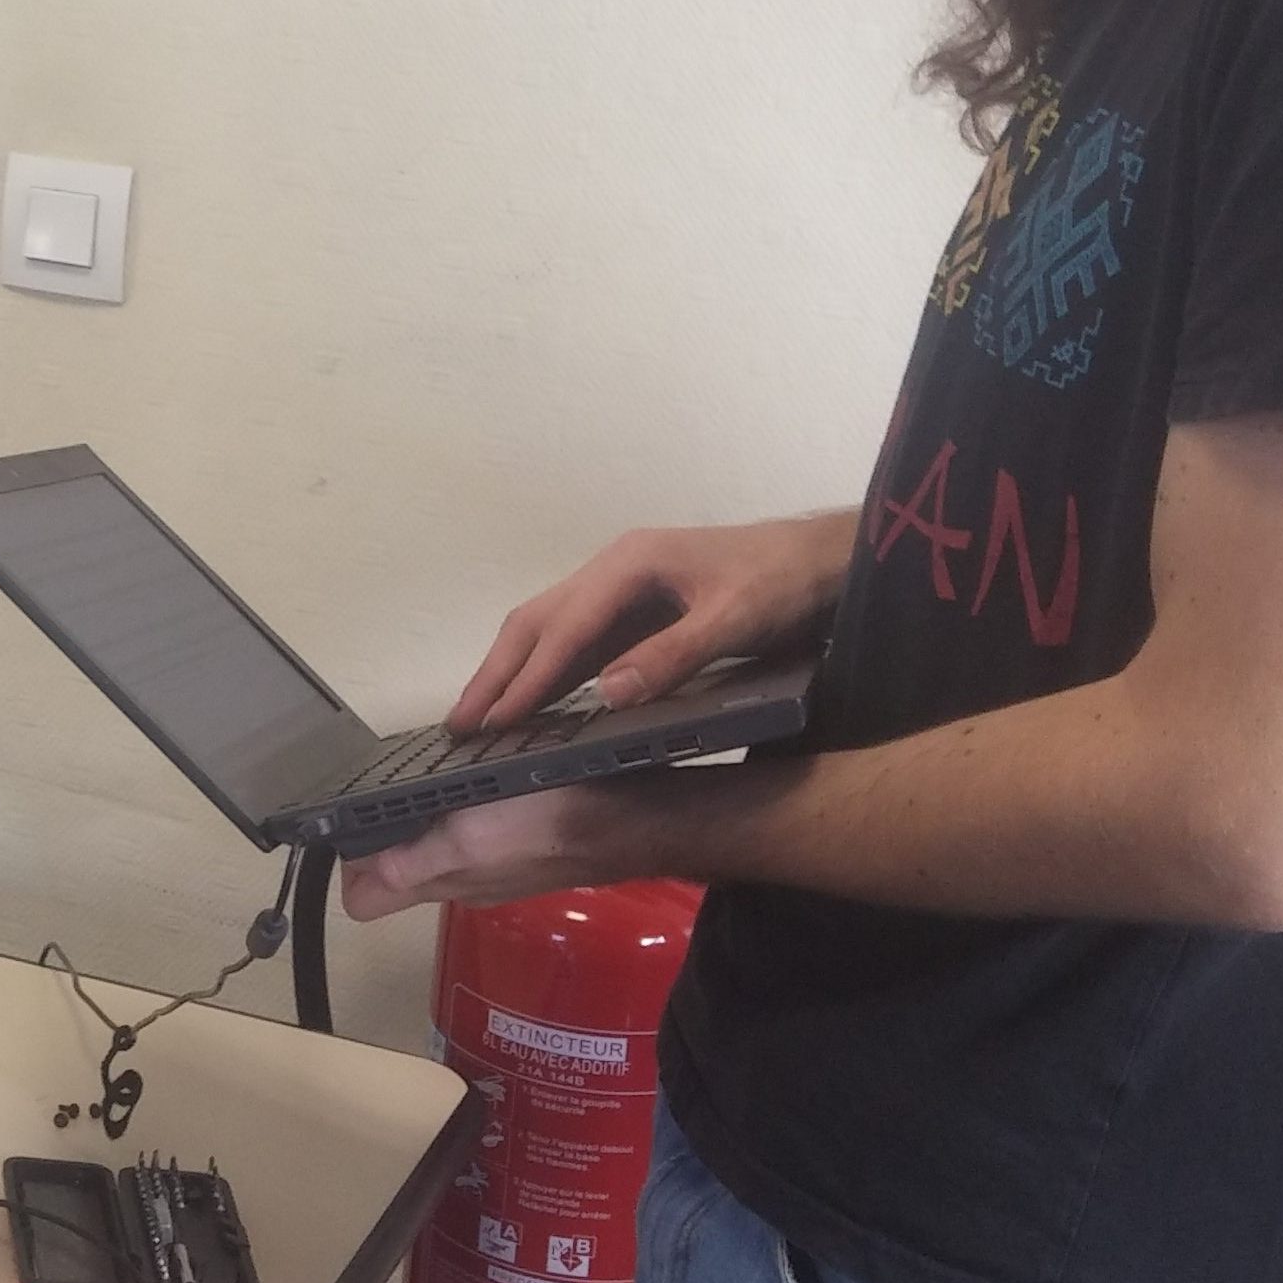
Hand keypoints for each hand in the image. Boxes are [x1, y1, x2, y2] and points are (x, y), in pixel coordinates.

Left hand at [336, 788, 634, 920]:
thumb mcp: (468, 843)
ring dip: (417, 814)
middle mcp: (460, 880)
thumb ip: (410, 865)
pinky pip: (470, 826)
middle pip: (395, 866)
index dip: (345, 864)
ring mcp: (492, 860)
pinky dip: (458, 805)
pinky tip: (472, 777)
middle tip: (378, 782)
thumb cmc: (545, 825)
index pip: (366, 899)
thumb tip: (355, 880)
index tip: (343, 818)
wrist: (630, 818)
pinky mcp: (520, 837)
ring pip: (431, 844)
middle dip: (377, 832)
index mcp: (441, 882)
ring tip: (423, 773)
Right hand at [447, 510, 849, 730]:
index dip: (528, 676)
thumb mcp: (735, 619)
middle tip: (461, 724)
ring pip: (548, 629)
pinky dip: (546, 673)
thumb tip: (606, 692)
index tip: (496, 719)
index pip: (563, 626)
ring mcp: (620, 587)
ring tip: (480, 720)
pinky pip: (576, 641)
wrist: (822, 558)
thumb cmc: (782, 582)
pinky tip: (535, 706)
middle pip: (536, 621)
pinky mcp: (633, 609)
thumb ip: (673, 655)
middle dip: (496, 674)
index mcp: (630, 563)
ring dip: (512, 673)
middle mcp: (613, 569)